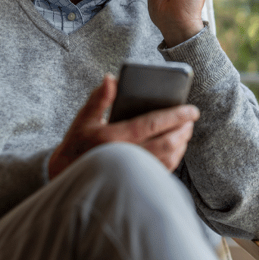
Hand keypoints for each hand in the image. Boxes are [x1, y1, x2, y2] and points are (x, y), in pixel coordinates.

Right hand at [48, 75, 199, 178]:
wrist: (66, 175)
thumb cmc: (76, 144)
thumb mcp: (84, 118)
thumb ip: (100, 98)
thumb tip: (111, 78)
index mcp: (114, 137)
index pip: (152, 124)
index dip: (176, 116)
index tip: (192, 110)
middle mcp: (126, 155)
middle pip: (167, 142)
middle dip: (183, 129)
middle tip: (191, 119)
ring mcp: (133, 171)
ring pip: (168, 158)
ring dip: (182, 143)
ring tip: (185, 130)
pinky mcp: (137, 181)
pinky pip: (164, 170)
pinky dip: (175, 157)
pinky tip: (177, 146)